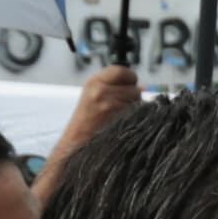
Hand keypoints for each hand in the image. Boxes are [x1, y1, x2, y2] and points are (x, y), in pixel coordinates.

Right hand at [36, 65, 142, 208]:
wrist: (74, 148)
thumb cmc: (85, 127)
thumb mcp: (93, 100)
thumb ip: (114, 89)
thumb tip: (143, 87)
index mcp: (93, 83)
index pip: (122, 70)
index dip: (129, 79)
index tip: (129, 87)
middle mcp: (100, 90)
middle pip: (134, 87)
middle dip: (133, 97)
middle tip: (120, 111)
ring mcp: (110, 104)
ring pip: (138, 101)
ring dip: (135, 110)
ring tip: (118, 120)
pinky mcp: (118, 118)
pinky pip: (138, 114)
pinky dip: (135, 120)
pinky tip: (121, 127)